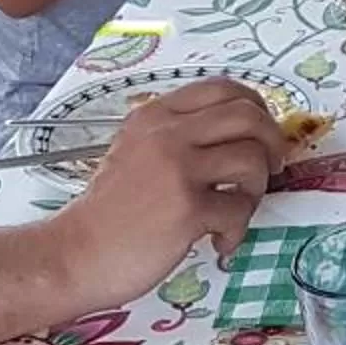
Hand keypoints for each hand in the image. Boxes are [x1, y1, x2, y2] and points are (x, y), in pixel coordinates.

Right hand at [49, 82, 284, 303]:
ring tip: (237, 211)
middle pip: (248, 116)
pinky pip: (240, 208)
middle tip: (271, 168)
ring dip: (257, 189)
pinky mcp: (187, 209)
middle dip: (272, 142)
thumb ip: (177, 136)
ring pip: (252, 159)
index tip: (262, 132)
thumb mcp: (134, 152)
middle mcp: (168, 134)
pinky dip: (238, 228)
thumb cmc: (107, 213)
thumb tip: (239, 136)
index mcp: (155, 115)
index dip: (255, 107)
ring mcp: (178, 170)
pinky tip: (219, 242)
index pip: (223, 88)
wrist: (74, 256)